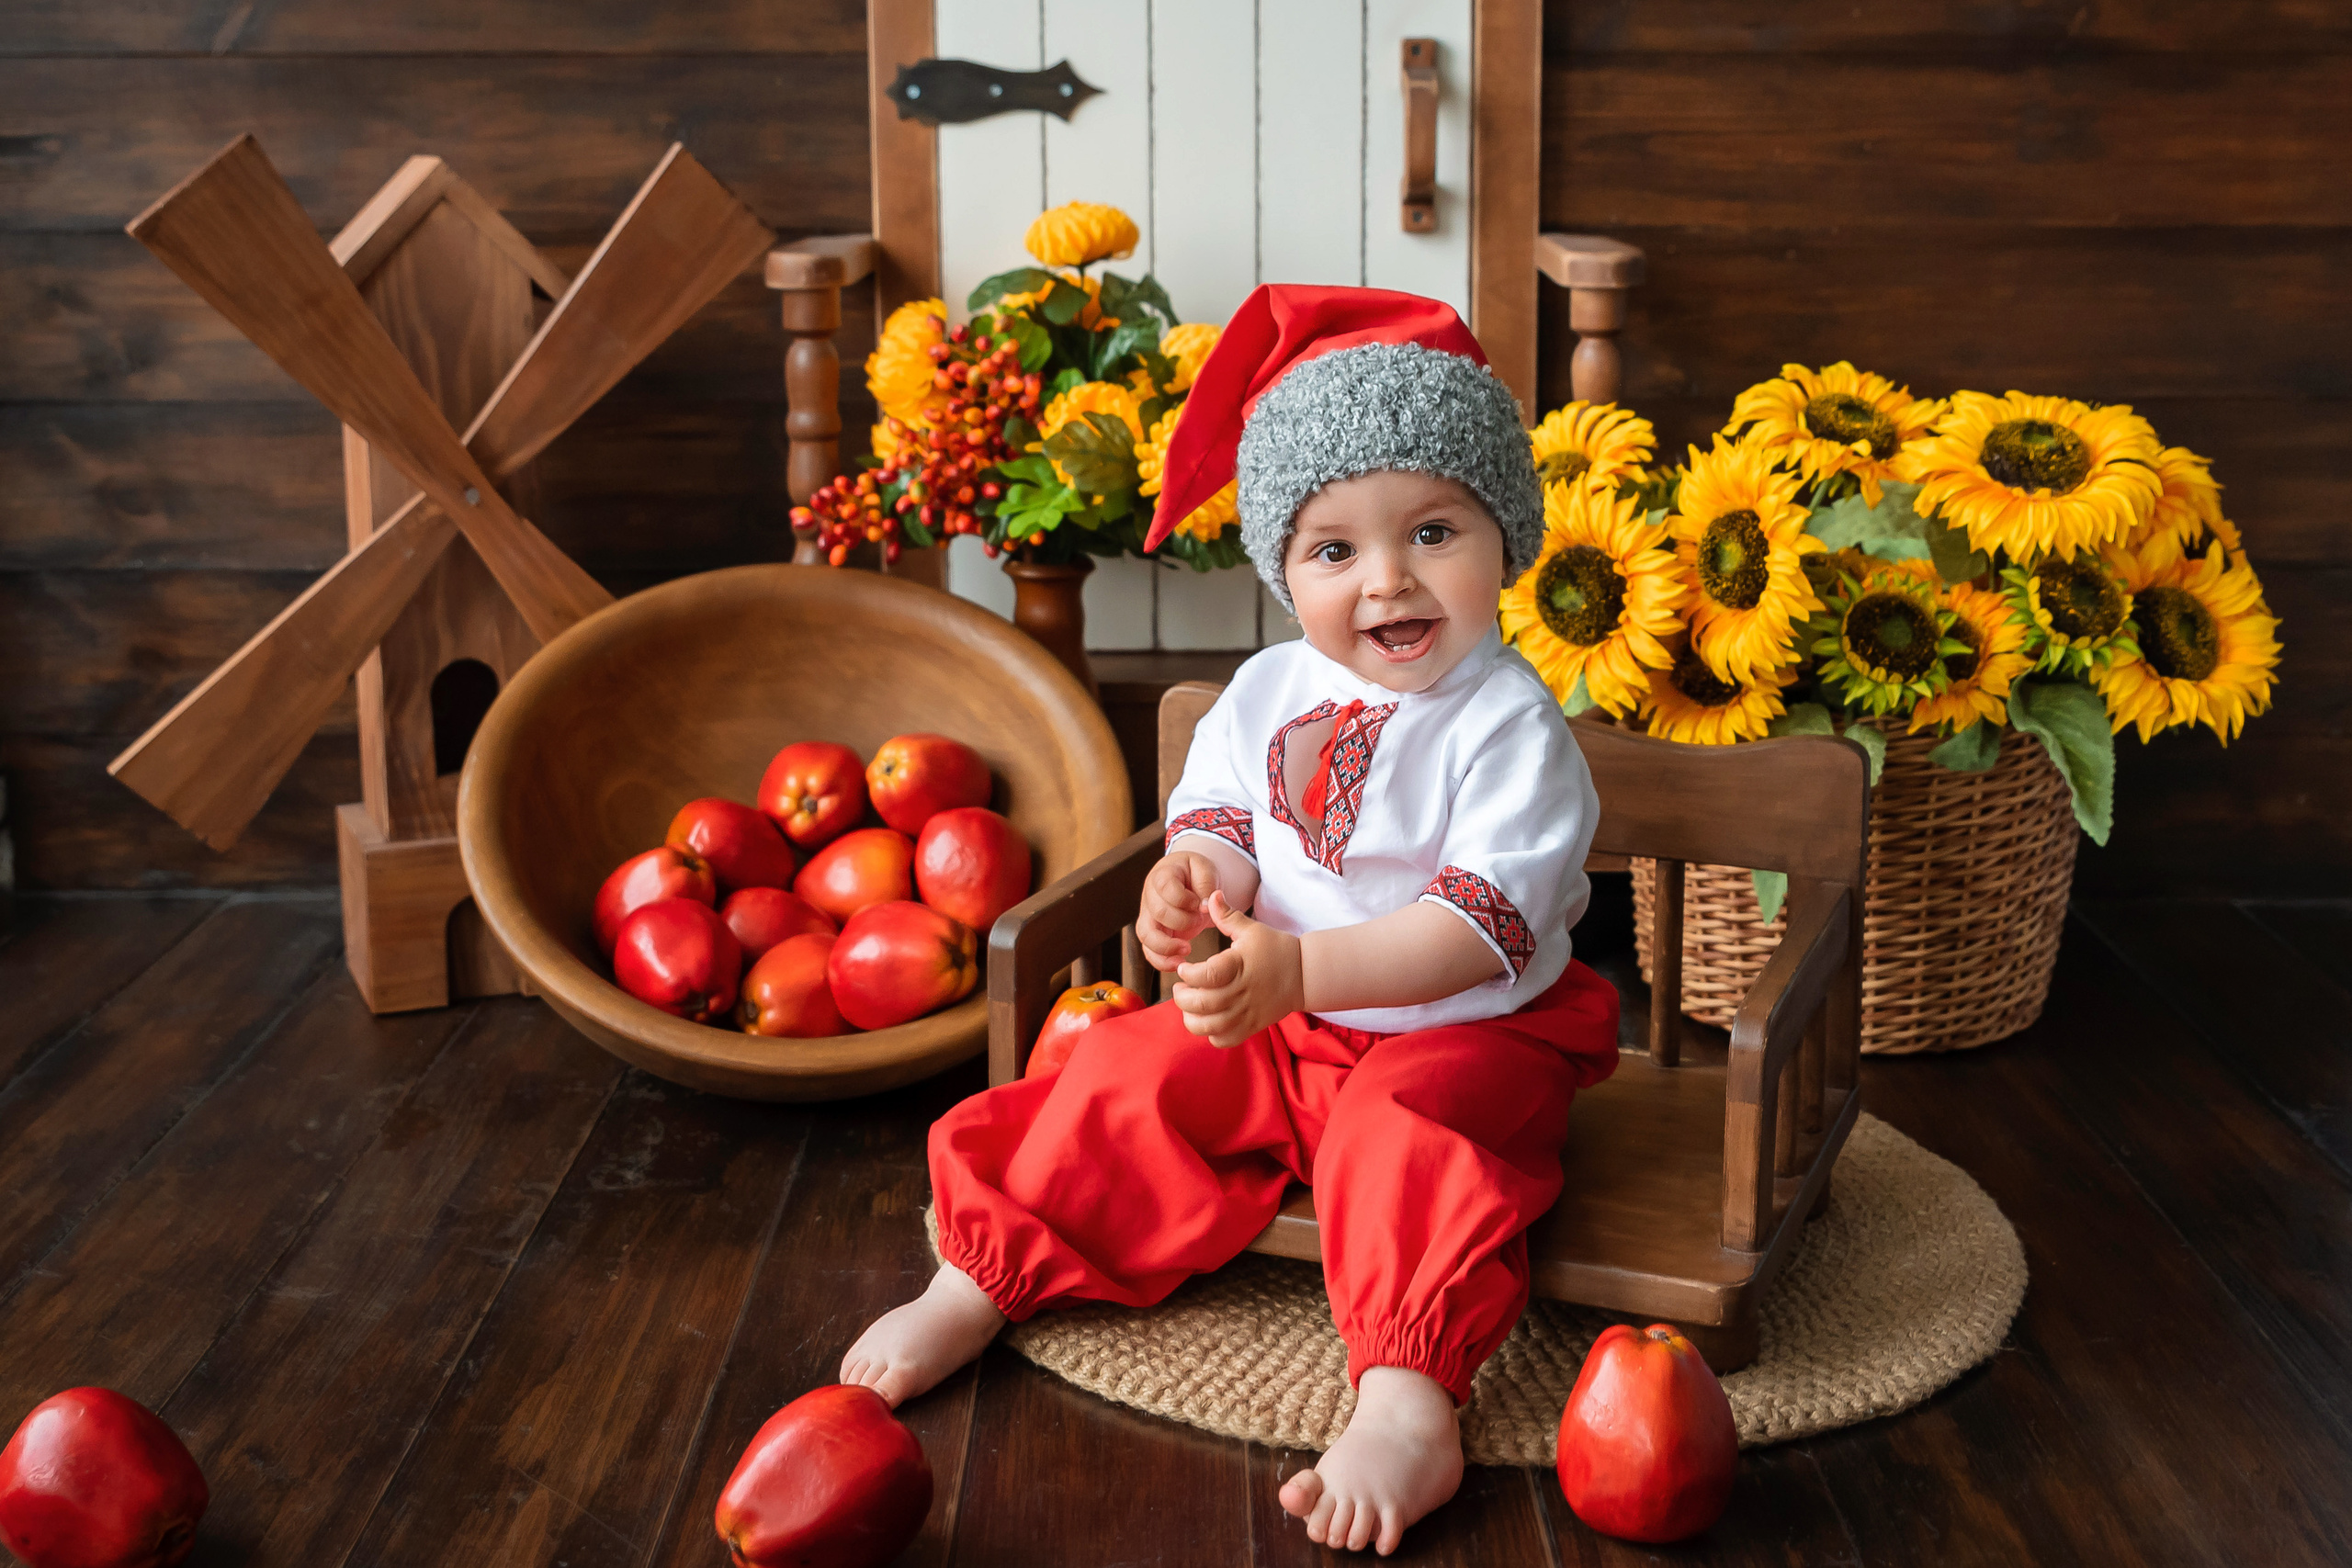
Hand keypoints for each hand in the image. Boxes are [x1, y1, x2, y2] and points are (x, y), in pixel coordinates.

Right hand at [1138, 851, 1219, 972]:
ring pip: (1146, 935)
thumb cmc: (1195, 874)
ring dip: (1166, 947)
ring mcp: (1148, 916)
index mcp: (1162, 875)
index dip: (1184, 899)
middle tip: (1200, 921)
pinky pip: (1149, 951)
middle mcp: (1150, 896)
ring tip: (1186, 950)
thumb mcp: (1205, 869)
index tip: (1200, 904)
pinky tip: (1178, 963)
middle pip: (1158, 913)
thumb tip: (1205, 905)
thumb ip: (1206, 883)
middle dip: (1182, 922)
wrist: (1188, 881)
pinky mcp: (1152, 933)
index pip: (1165, 888)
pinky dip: (1161, 961)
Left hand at [1173, 893, 1303, 1046]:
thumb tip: (1211, 895)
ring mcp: (1247, 1013)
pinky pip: (1224, 1040)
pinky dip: (1211, 1034)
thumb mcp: (1253, 929)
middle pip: (1203, 1004)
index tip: (1184, 968)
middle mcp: (1242, 992)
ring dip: (1192, 1019)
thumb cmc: (1276, 949)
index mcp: (1239, 966)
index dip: (1188, 974)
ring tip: (1189, 1006)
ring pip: (1210, 1027)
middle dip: (1183, 997)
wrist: (1305, 975)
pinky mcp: (1252, 1026)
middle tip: (1181, 988)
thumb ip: (1228, 916)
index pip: (1206, 976)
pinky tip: (1207, 1020)